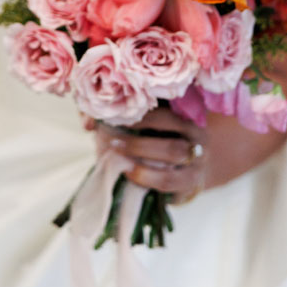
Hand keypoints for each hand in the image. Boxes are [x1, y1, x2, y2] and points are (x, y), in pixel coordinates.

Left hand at [88, 108, 207, 203]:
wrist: (187, 169)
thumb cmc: (158, 141)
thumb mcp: (145, 126)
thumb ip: (118, 118)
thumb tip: (88, 122)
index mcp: (185, 112)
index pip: (166, 105)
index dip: (140, 110)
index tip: (116, 114)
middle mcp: (197, 132)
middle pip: (172, 127)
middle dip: (139, 136)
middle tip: (113, 141)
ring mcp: (198, 158)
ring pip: (175, 152)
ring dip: (143, 154)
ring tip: (120, 157)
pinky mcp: (192, 182)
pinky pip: (171, 180)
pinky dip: (149, 177)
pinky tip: (130, 173)